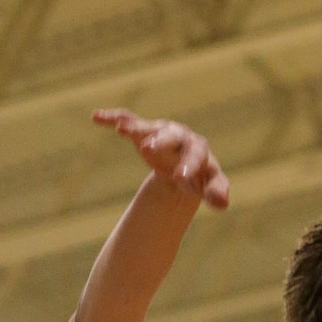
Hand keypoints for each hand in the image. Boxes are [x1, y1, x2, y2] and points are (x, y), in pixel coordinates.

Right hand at [93, 108, 229, 209]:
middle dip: (162, 141)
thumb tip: (223, 204)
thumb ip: (216, 192)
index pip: (197, 156)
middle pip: (173, 136)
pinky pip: (129, 120)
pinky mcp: (144, 130)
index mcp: (200, 151)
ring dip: (138, 128)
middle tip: (149, 148)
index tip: (180, 177)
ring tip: (123, 129)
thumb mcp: (208, 186)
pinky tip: (98, 117)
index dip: (189, 164)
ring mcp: (162, 131)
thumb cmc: (199, 177)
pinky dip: (115, 117)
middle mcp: (182, 137)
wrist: (183, 166)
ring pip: (150, 127)